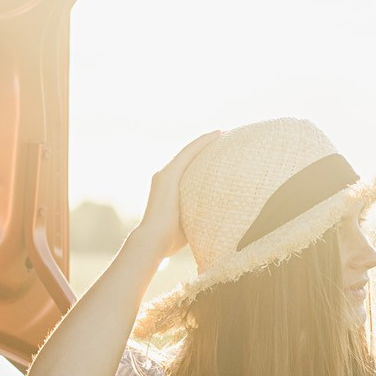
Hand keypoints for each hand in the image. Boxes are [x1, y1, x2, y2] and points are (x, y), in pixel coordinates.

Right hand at [137, 131, 222, 257]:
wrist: (153, 241)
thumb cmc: (170, 241)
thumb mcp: (187, 223)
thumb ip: (197, 217)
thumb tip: (216, 222)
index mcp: (167, 190)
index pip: (186, 169)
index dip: (200, 158)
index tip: (216, 153)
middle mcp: (163, 178)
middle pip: (187, 157)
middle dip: (203, 147)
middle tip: (222, 139)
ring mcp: (164, 175)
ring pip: (188, 151)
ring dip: (205, 141)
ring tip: (222, 133)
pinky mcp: (168, 175)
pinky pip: (189, 153)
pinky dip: (203, 143)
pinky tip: (218, 134)